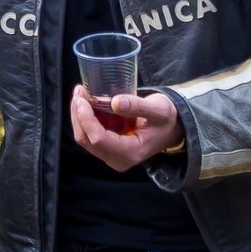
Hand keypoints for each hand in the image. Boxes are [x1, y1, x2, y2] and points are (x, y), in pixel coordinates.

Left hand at [69, 85, 183, 171]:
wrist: (172, 128)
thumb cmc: (166, 118)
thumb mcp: (158, 108)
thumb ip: (137, 106)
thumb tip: (115, 102)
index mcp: (131, 152)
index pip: (99, 139)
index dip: (86, 119)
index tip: (81, 99)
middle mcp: (119, 159)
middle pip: (87, 140)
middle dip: (78, 116)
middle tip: (78, 92)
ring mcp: (112, 156)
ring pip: (85, 139)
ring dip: (78, 117)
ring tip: (80, 95)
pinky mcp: (109, 150)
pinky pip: (89, 137)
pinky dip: (84, 120)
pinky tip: (85, 104)